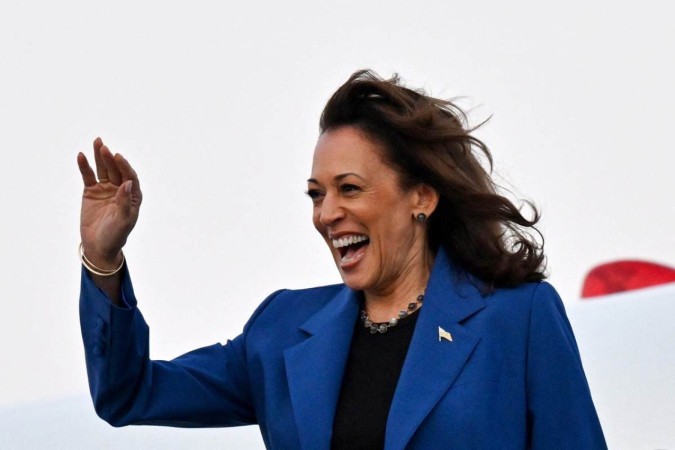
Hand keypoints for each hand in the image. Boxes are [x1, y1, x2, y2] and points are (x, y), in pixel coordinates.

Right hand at [77, 137, 141, 267]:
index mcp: (132, 196)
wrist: (99, 246)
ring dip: (99, 156)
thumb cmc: (116, 235)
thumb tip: (128, 183)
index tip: (118, 157)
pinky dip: (85, 167)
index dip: (124, 166)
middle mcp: (120, 189)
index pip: (130, 177)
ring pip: (103, 169)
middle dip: (111, 158)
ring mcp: (105, 189)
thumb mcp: (123, 221)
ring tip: (97, 142)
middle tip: (104, 147)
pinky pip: (88, 176)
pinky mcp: (91, 191)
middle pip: (116, 170)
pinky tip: (81, 156)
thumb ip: (125, 203)